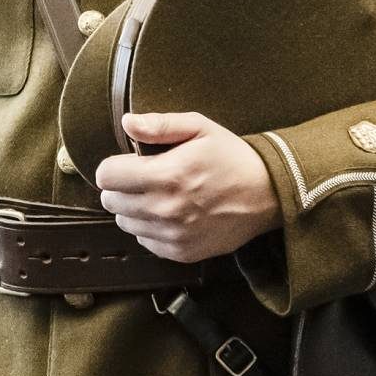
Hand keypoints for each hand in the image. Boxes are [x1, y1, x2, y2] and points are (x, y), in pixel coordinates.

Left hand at [93, 112, 282, 263]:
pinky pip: (144, 241)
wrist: (268, 194)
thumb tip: (127, 123)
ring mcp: (173, 235)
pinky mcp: (181, 252)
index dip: (113, 166)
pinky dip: (149, 227)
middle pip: (111, 202)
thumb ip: (159, 125)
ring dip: (133, 209)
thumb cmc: (232, 157)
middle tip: (143, 178)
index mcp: (167, 175)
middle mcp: (166, 209)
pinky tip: (169, 213)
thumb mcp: (199, 128)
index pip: (107, 176)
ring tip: (158, 195)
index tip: (129, 163)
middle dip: (121, 187)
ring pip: (124, 223)